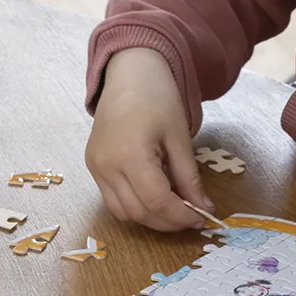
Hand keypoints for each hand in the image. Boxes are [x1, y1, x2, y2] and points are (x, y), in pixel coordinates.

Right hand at [85, 47, 214, 232]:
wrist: (129, 74)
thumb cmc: (158, 99)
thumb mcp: (179, 138)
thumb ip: (189, 178)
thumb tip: (204, 209)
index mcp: (130, 154)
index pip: (157, 201)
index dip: (182, 216)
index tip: (202, 217)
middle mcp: (106, 165)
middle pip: (138, 212)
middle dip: (168, 221)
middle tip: (192, 216)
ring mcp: (95, 166)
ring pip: (122, 212)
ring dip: (149, 217)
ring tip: (172, 207)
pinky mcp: (92, 165)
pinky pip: (112, 199)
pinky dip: (133, 205)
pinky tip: (152, 195)